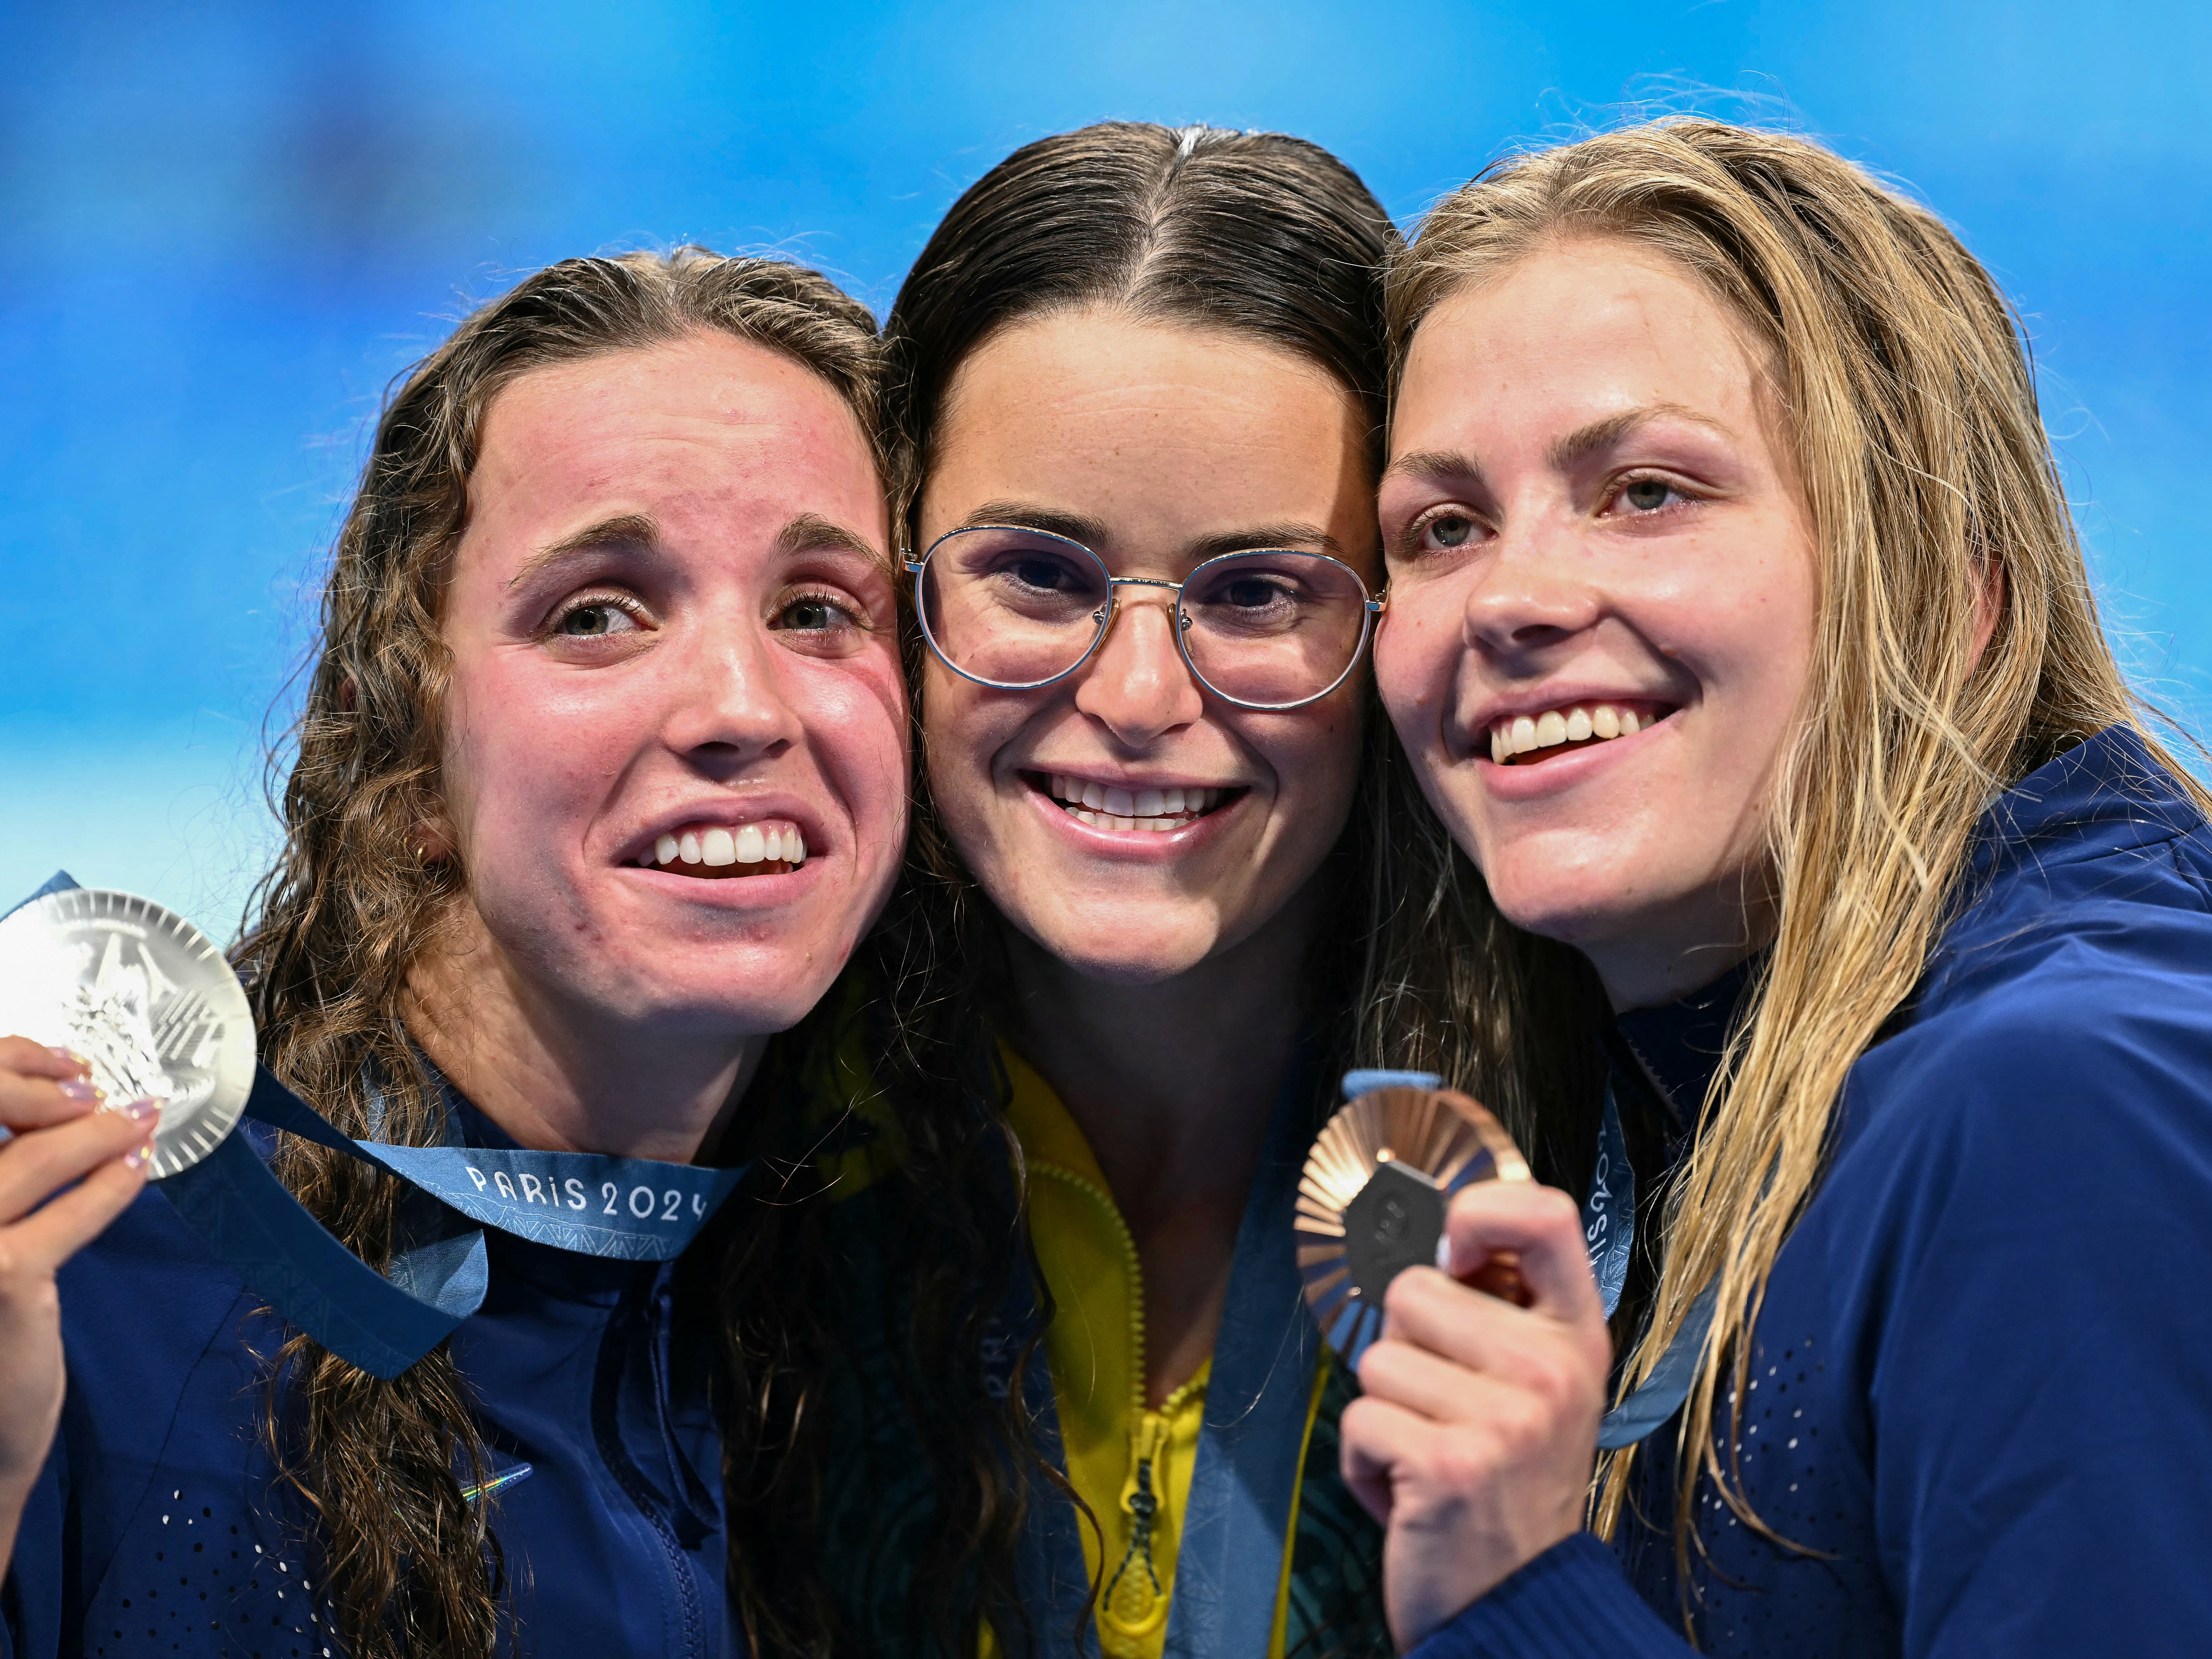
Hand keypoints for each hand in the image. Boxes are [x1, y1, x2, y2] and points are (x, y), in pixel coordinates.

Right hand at [0, 1036, 156, 1567]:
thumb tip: (45, 1130)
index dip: (8, 1080)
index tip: (56, 1070)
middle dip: (51, 1100)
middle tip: (108, 1092)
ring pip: (28, 1162)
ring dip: (92, 1134)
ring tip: (138, 1120)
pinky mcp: (2, 1277)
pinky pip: (67, 1214)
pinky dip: (108, 1186)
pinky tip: (136, 1169)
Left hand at [1338, 1179, 1612, 1649]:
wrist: (1519, 1601)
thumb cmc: (1508, 1483)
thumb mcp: (1534, 1386)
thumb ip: (1497, 1309)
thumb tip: (1433, 1234)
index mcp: (1575, 1337)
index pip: (1545, 1216)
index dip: (1481, 1209)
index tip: (1454, 1248)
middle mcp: (1551, 1372)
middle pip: (1414, 1289)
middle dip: (1406, 1349)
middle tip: (1445, 1410)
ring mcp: (1506, 1419)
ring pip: (1377, 1358)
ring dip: (1385, 1411)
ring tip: (1430, 1452)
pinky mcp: (1450, 1465)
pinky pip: (1359, 1418)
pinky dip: (1365, 1459)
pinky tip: (1409, 1490)